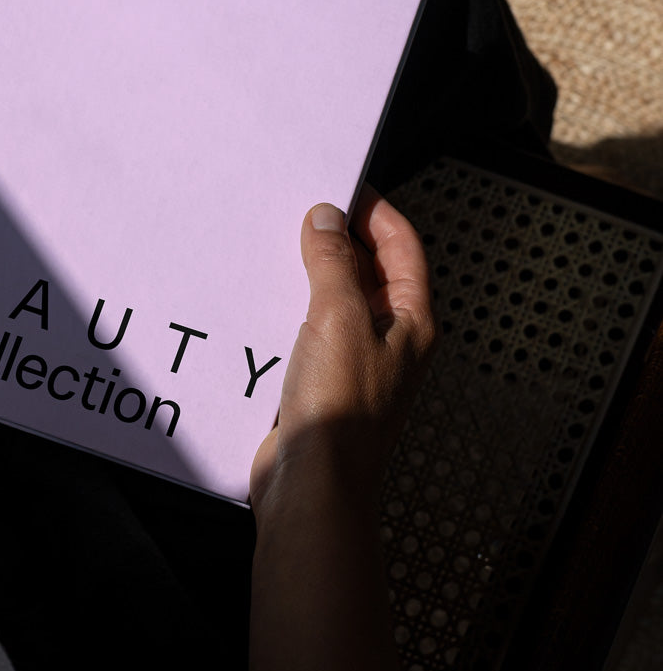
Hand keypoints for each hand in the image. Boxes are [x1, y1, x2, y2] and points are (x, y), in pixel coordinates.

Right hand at [250, 186, 434, 519]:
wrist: (312, 485)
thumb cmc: (340, 413)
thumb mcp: (338, 317)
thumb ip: (332, 262)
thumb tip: (326, 218)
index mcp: (411, 321)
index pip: (401, 246)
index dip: (374, 211)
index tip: (340, 186)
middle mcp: (388, 339)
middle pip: (368, 270)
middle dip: (336, 238)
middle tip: (300, 211)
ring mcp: (354, 360)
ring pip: (334, 299)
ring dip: (308, 272)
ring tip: (276, 247)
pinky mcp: (320, 381)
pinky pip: (307, 329)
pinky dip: (288, 307)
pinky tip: (260, 298)